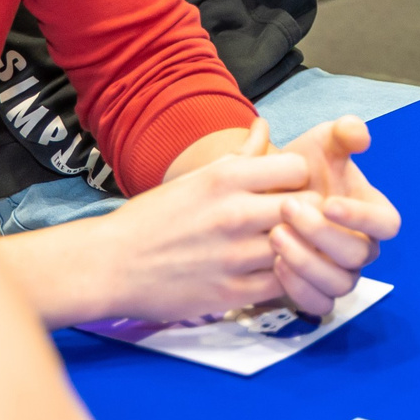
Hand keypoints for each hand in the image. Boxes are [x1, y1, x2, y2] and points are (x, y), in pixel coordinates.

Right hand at [75, 144, 320, 322]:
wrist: (110, 265)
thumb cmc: (153, 217)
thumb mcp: (195, 178)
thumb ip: (239, 155)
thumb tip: (264, 126)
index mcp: (225, 179)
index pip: (298, 167)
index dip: (299, 178)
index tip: (290, 188)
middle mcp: (235, 214)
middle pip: (308, 205)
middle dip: (310, 211)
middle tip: (301, 219)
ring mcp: (236, 256)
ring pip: (301, 245)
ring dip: (301, 246)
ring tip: (292, 245)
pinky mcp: (233, 293)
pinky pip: (283, 284)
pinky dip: (287, 277)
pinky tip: (276, 271)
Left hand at [270, 117, 401, 314]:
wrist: (265, 195)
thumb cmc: (301, 168)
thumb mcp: (322, 142)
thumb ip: (344, 132)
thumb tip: (361, 136)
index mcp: (373, 214)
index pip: (388, 225)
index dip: (361, 218)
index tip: (328, 202)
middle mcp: (363, 249)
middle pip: (358, 256)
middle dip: (322, 234)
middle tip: (286, 209)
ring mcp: (341, 275)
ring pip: (339, 284)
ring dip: (307, 262)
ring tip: (274, 235)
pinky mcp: (317, 294)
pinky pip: (318, 305)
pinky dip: (299, 289)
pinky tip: (276, 263)